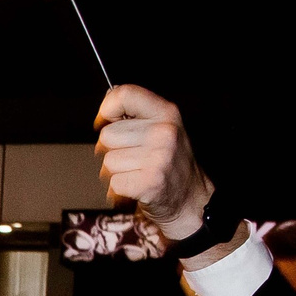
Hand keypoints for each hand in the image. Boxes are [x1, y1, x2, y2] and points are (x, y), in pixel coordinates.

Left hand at [95, 85, 209, 239]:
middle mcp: (164, 132)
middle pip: (107, 135)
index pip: (125, 95)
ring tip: (137, 173)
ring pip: (108, 161)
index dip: (106, 110)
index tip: (104, 121)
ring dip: (116, 172)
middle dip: (112, 149)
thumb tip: (106, 103)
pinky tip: (137, 187)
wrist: (190, 199)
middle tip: (132, 158)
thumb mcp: (162, 128)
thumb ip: (136, 114)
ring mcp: (159, 158)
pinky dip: (120, 190)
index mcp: (166, 113)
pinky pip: (113, 183)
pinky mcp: (149, 183)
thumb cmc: (169, 163)